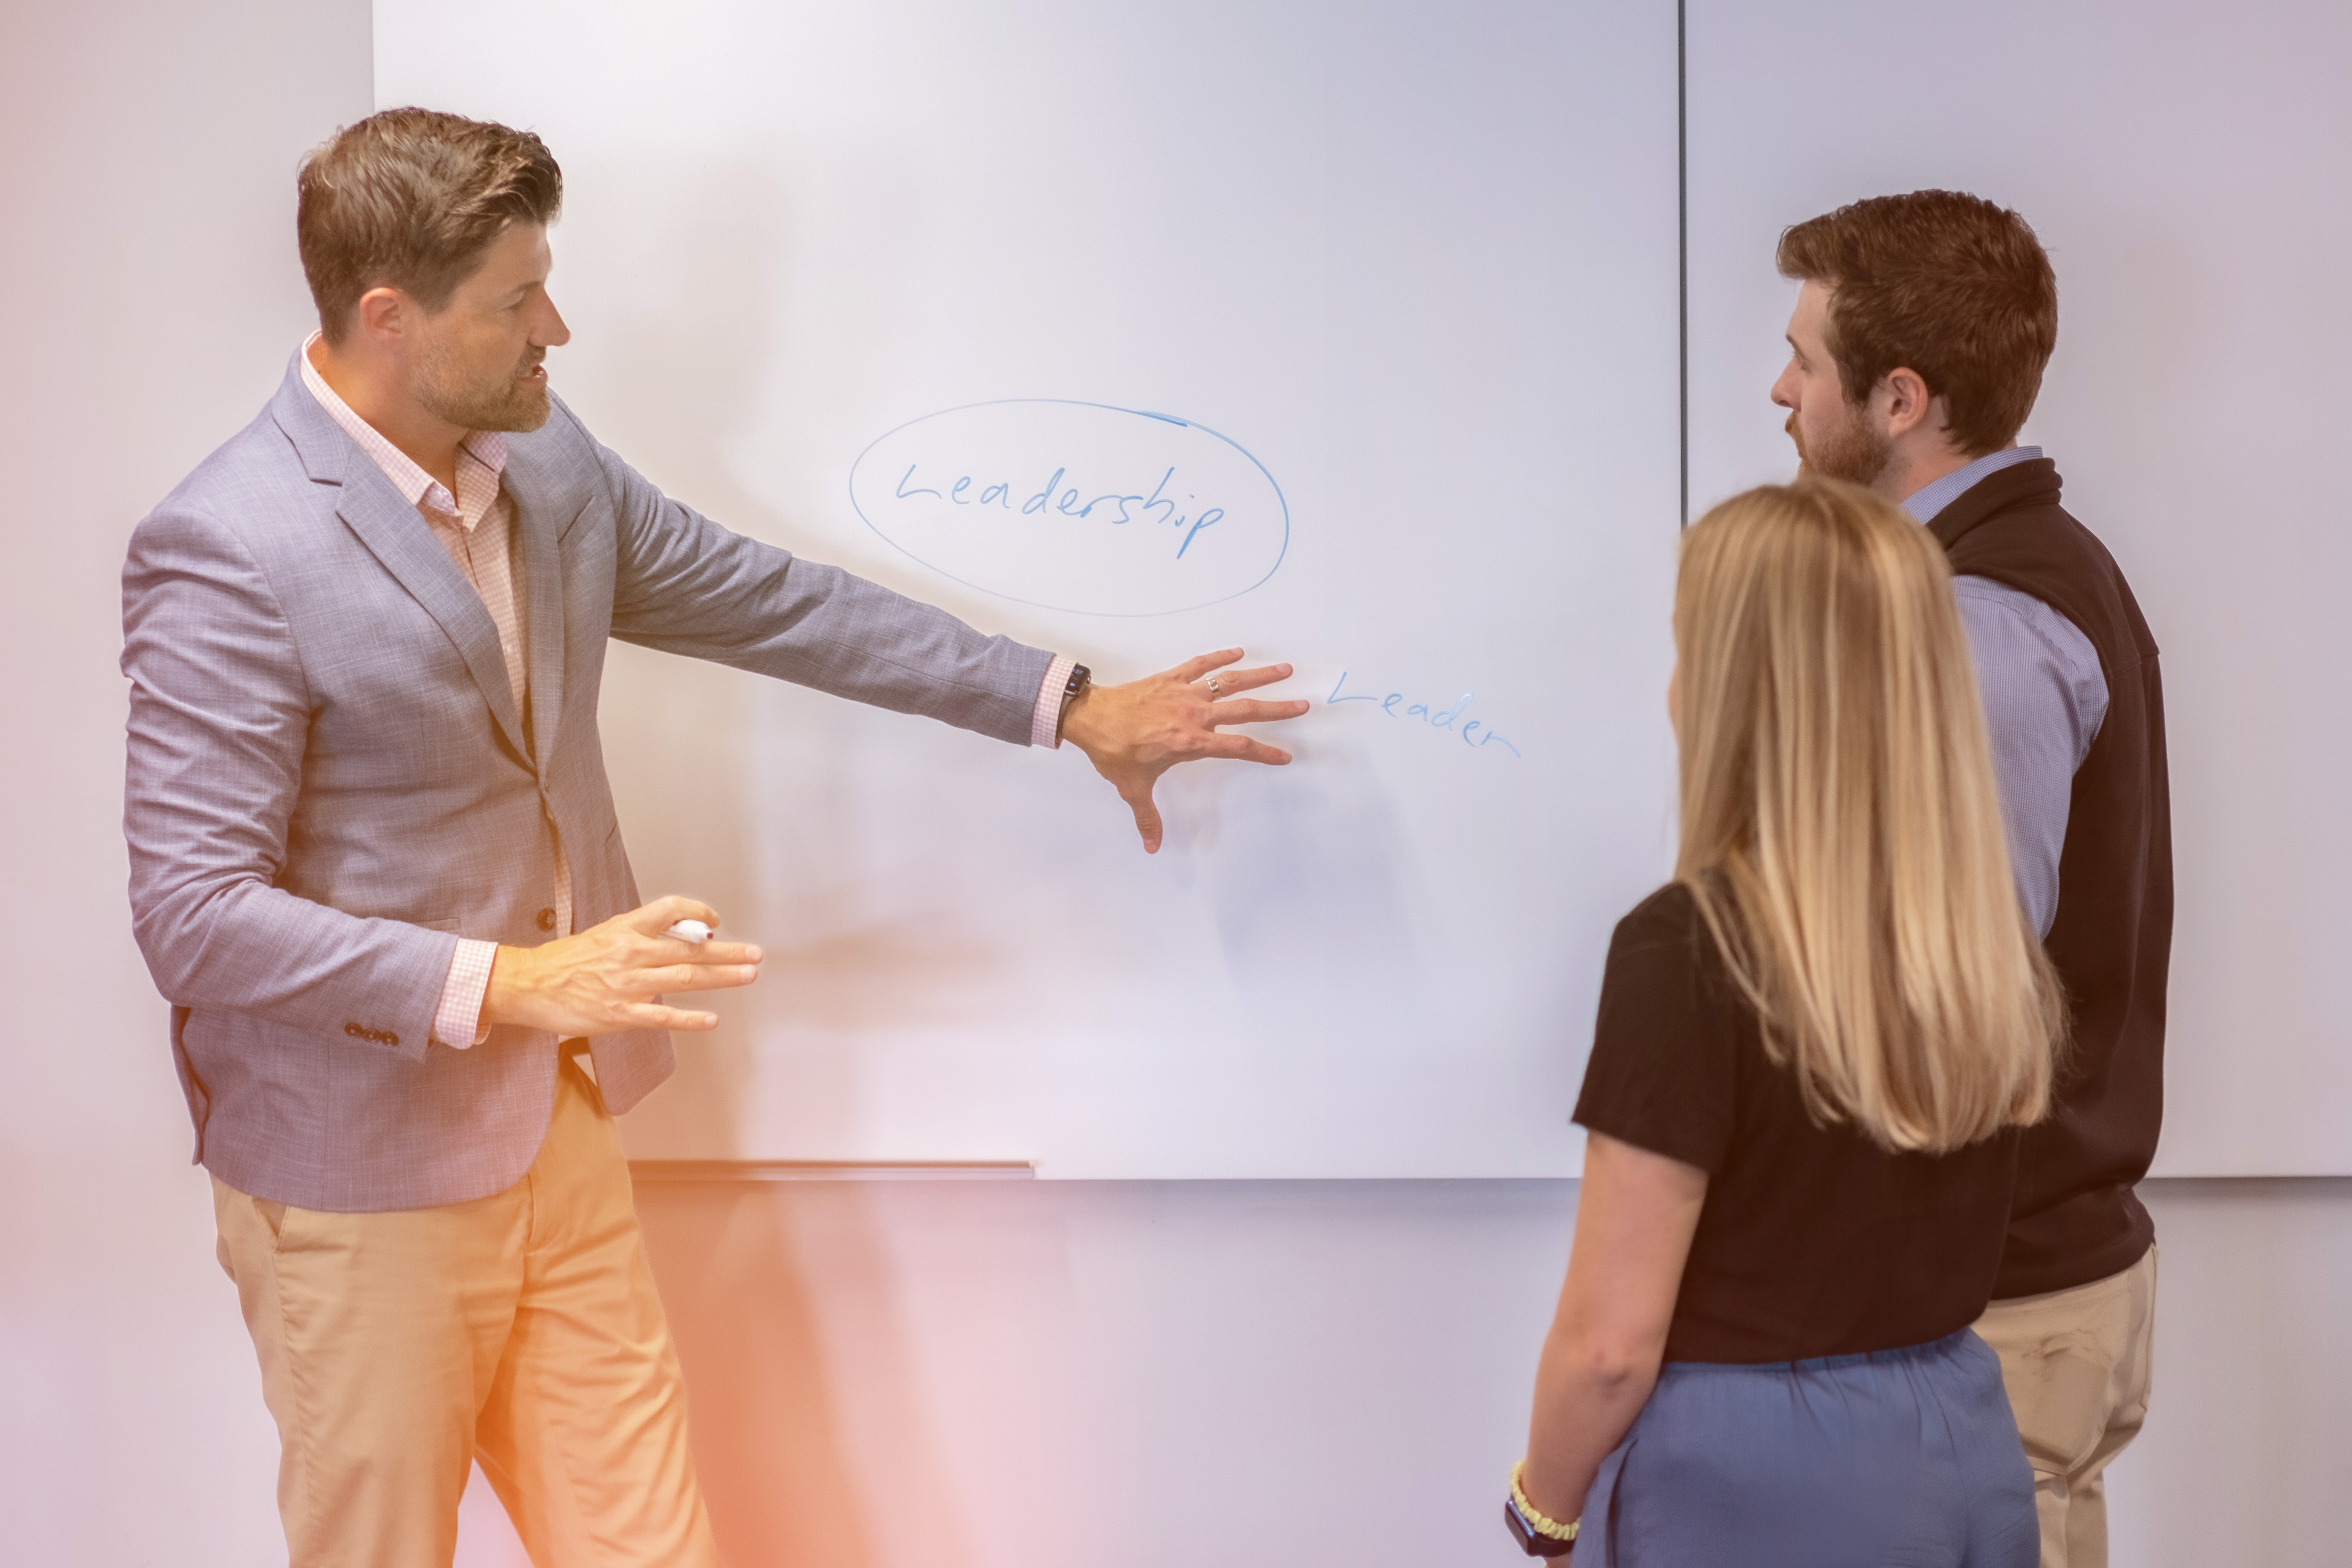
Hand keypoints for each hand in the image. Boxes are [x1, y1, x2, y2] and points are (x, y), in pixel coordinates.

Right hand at [482, 895, 762, 1036]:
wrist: (529, 985)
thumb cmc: (566, 960)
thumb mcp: (605, 934)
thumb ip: (640, 934)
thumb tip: (679, 935)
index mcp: (626, 929)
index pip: (671, 909)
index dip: (698, 913)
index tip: (716, 921)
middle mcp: (631, 953)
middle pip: (690, 949)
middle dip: (727, 951)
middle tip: (755, 953)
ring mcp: (627, 985)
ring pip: (684, 978)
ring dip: (721, 977)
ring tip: (748, 975)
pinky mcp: (620, 1014)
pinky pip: (663, 1017)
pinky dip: (690, 1019)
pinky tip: (711, 1020)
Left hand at [1059, 648, 1308, 852]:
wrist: (1091, 717)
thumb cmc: (1114, 750)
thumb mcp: (1132, 787)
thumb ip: (1147, 816)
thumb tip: (1152, 847)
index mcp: (1191, 742)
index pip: (1238, 747)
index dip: (1264, 752)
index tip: (1285, 756)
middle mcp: (1194, 715)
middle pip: (1245, 710)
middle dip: (1276, 709)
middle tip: (1303, 705)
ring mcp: (1184, 693)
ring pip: (1229, 681)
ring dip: (1259, 675)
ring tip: (1284, 670)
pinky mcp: (1171, 678)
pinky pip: (1200, 664)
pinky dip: (1220, 657)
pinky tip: (1238, 652)